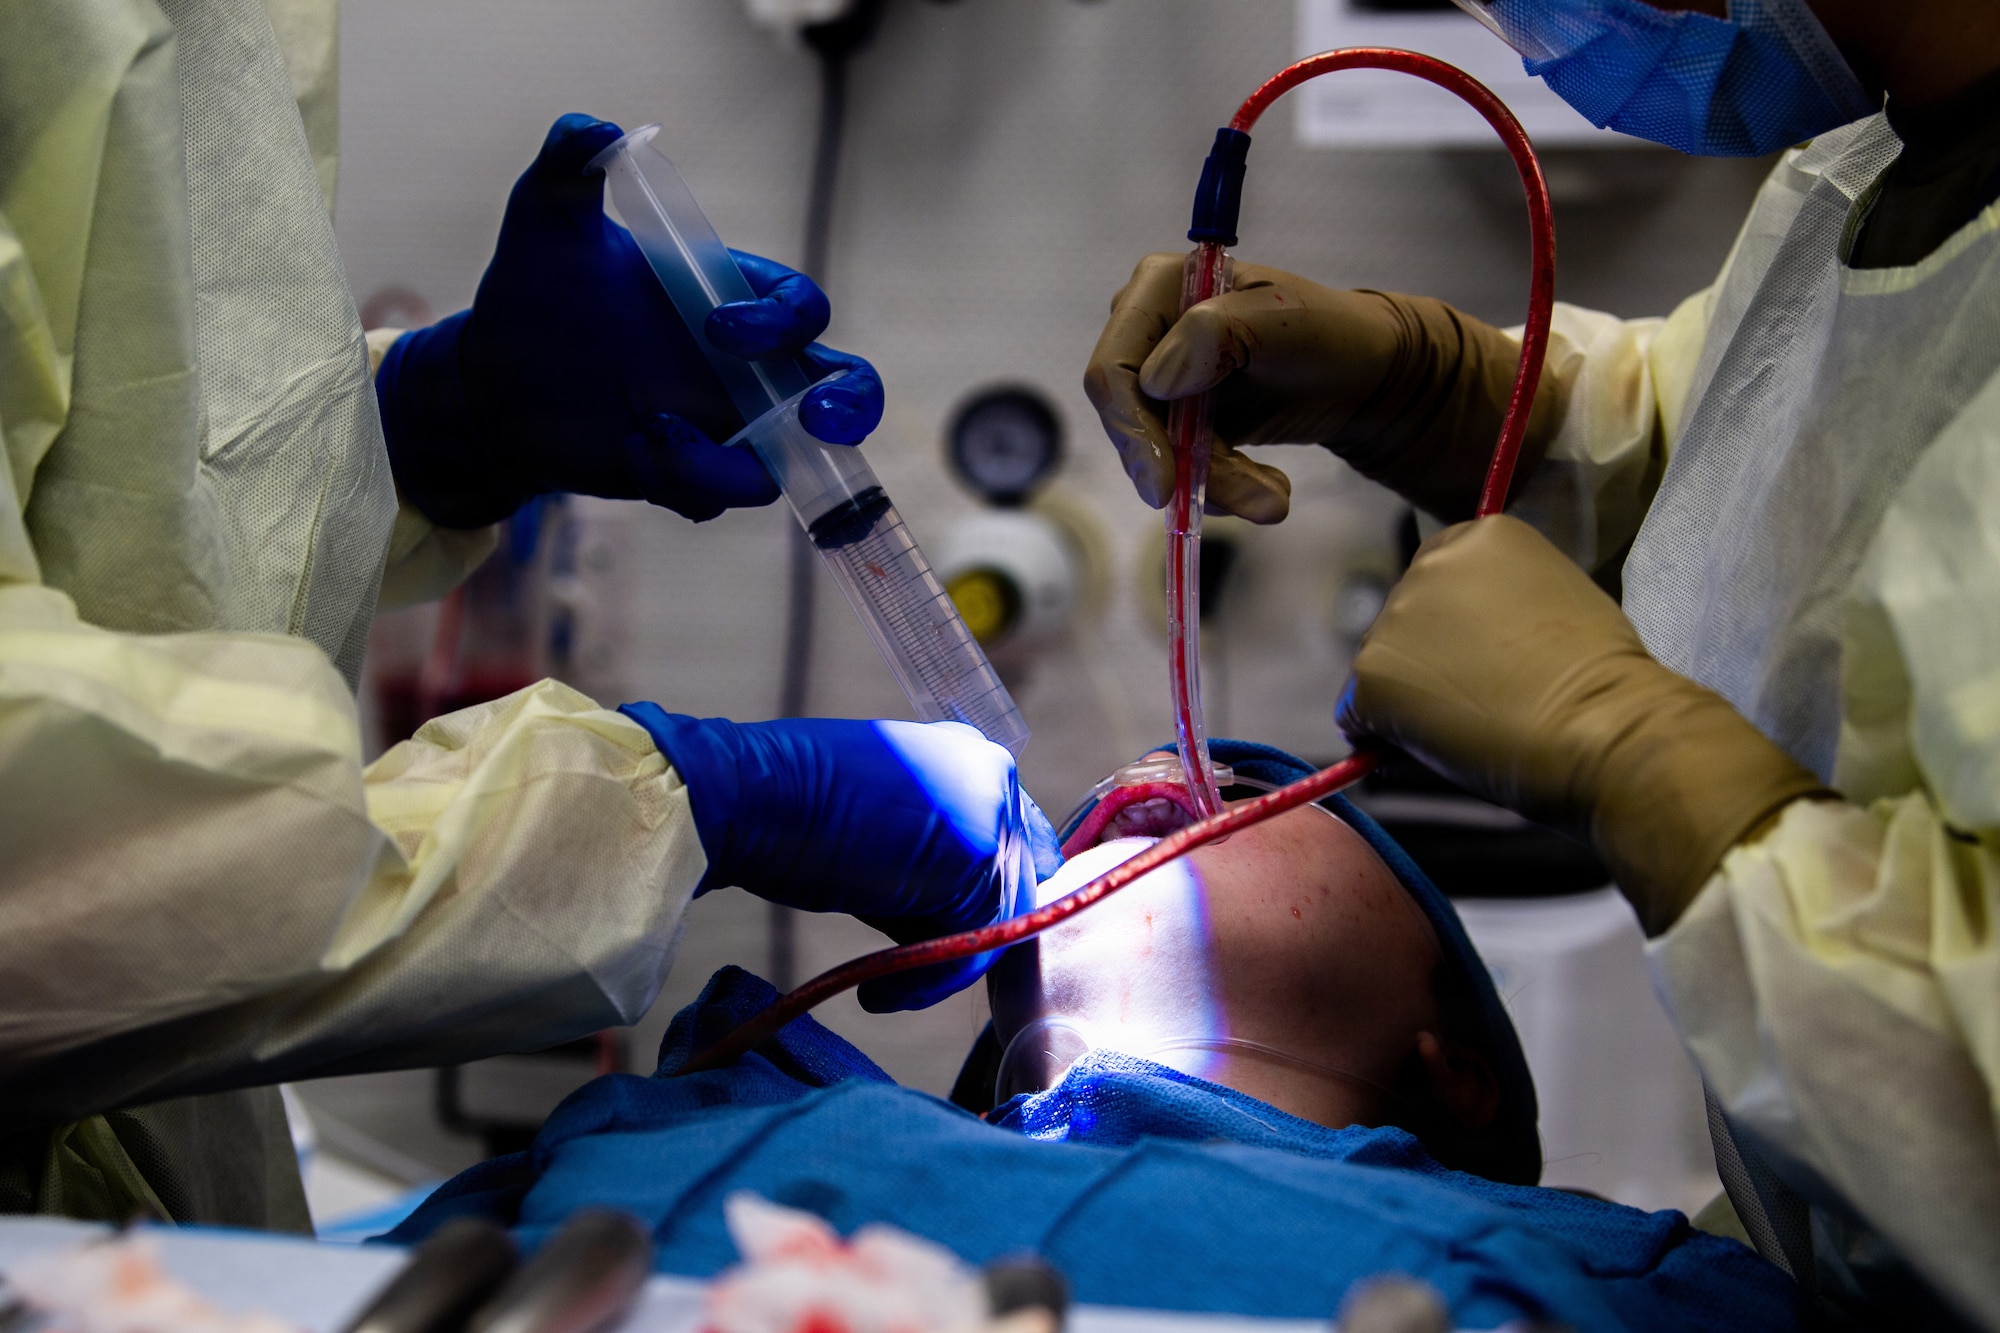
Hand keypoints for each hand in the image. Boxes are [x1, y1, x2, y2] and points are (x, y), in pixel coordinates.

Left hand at [376, 114, 883, 528]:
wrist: (489, 380)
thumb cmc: (533, 293)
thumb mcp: (546, 221)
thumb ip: (572, 166)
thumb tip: (594, 128)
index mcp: (730, 300)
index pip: (799, 313)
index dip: (780, 322)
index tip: (718, 325)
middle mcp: (742, 369)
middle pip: (837, 390)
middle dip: (846, 404)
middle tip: (819, 418)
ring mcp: (719, 427)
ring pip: (781, 461)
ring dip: (736, 463)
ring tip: (662, 441)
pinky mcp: (686, 477)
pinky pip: (714, 495)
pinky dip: (686, 479)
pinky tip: (632, 449)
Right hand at [620, 707, 1062, 1011]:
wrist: (747, 798)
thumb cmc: (793, 819)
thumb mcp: (887, 832)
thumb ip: (937, 860)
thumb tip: (965, 924)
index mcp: (971, 758)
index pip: (1010, 847)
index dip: (978, 906)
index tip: (935, 948)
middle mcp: (994, 773)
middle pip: (1012, 884)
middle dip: (965, 938)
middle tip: (907, 978)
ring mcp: (992, 809)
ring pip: (997, 920)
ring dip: (942, 967)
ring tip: (881, 990)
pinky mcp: (979, 852)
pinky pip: (976, 942)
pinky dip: (929, 980)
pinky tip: (877, 994)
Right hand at [1083, 255, 1555, 524]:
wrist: (1365, 373)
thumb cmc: (1329, 331)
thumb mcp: (1283, 320)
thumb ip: (1215, 333)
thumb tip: (1155, 382)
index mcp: (1157, 289)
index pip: (1112, 368)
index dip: (1132, 430)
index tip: (1165, 486)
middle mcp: (1147, 332)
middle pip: (1131, 422)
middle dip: (1188, 470)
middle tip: (1255, 503)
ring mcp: (1161, 380)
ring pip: (1159, 457)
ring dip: (1219, 487)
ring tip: (1275, 499)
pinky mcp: (1179, 422)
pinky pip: (1182, 470)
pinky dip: (1224, 490)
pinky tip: (1269, 489)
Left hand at [1335, 516, 1826, 930]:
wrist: (1605, 726)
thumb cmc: (1603, 680)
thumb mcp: (1553, 607)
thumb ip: (1499, 611)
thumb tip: (1457, 655)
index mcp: (1482, 533)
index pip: (1441, 580)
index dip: (1459, 631)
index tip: (1493, 660)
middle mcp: (1428, 562)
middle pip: (1405, 622)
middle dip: (1428, 662)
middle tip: (1485, 703)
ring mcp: (1395, 617)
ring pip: (1383, 670)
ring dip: (1410, 701)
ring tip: (1472, 729)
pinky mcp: (1373, 673)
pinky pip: (1360, 717)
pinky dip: (1386, 740)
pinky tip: (1440, 750)